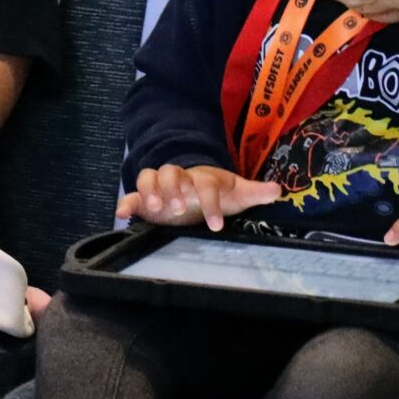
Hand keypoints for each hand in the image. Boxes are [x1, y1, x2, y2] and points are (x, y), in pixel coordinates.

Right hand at [119, 165, 280, 230]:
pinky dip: (125, 203)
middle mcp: (179, 179)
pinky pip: (131, 196)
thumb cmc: (218, 193)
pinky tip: (121, 214)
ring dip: (149, 191)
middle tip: (180, 210)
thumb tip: (278, 190)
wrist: (196, 192)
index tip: (216, 225)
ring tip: (155, 210)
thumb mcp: (237, 194)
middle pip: (170, 172)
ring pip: (148, 177)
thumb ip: (255, 192)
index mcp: (202, 178)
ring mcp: (160, 188)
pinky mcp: (145, 200)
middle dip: (173, 189)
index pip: (205, 184)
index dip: (210, 203)